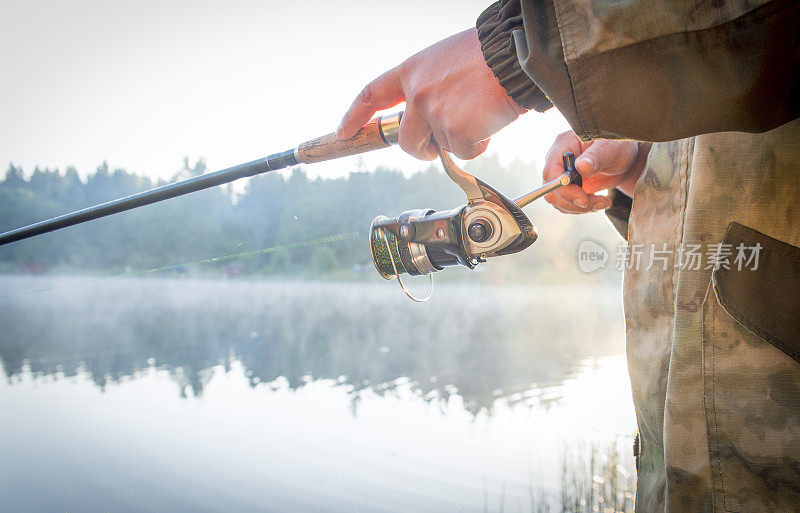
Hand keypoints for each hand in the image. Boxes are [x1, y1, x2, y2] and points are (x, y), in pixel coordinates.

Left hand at [336, 28, 525, 160]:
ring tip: (479, 116)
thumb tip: (431, 116)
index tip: (344, 131)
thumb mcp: (446, 61)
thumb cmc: (488, 55)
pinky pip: (464, 152)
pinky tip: (489, 121)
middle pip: (406, 140)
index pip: (372, 95)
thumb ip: (431, 86)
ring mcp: (433, 114)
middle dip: (422, 150)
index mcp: (412, 71)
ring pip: (441, 148)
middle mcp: (417, 93)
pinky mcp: (454, 132)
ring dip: (459, 141)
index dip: (355, 115)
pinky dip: (479, 144)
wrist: (513, 55)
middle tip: (438, 148)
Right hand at [542, 131, 649, 213]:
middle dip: (573, 201)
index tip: (583, 198)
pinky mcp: (567, 188)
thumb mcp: (611, 148)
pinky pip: (566, 204)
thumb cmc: (617, 146)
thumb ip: (596, 156)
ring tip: (603, 202)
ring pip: (557, 200)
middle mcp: (557, 161)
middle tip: (598, 202)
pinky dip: (583, 208)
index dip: (562, 188)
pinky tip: (600, 202)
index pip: (552, 171)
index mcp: (564, 145)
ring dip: (580, 207)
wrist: (622, 157)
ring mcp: (560, 175)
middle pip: (551, 189)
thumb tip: (581, 166)